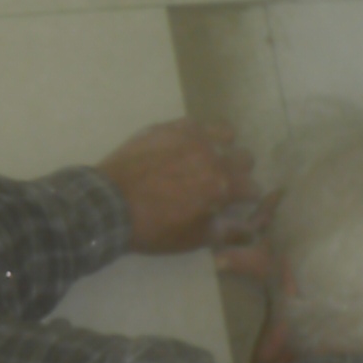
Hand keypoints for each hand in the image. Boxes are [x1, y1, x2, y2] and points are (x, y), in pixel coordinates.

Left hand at [95, 120, 255, 254]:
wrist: (109, 205)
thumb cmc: (154, 228)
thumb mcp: (194, 239)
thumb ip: (228, 232)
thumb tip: (251, 230)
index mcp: (222, 185)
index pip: (253, 188)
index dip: (247, 198)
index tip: (235, 203)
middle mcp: (212, 155)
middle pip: (244, 157)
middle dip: (238, 172)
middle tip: (220, 183)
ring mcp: (190, 137)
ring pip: (225, 132)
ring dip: (223, 146)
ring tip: (206, 159)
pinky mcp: (168, 127)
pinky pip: (195, 123)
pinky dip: (196, 134)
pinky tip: (184, 146)